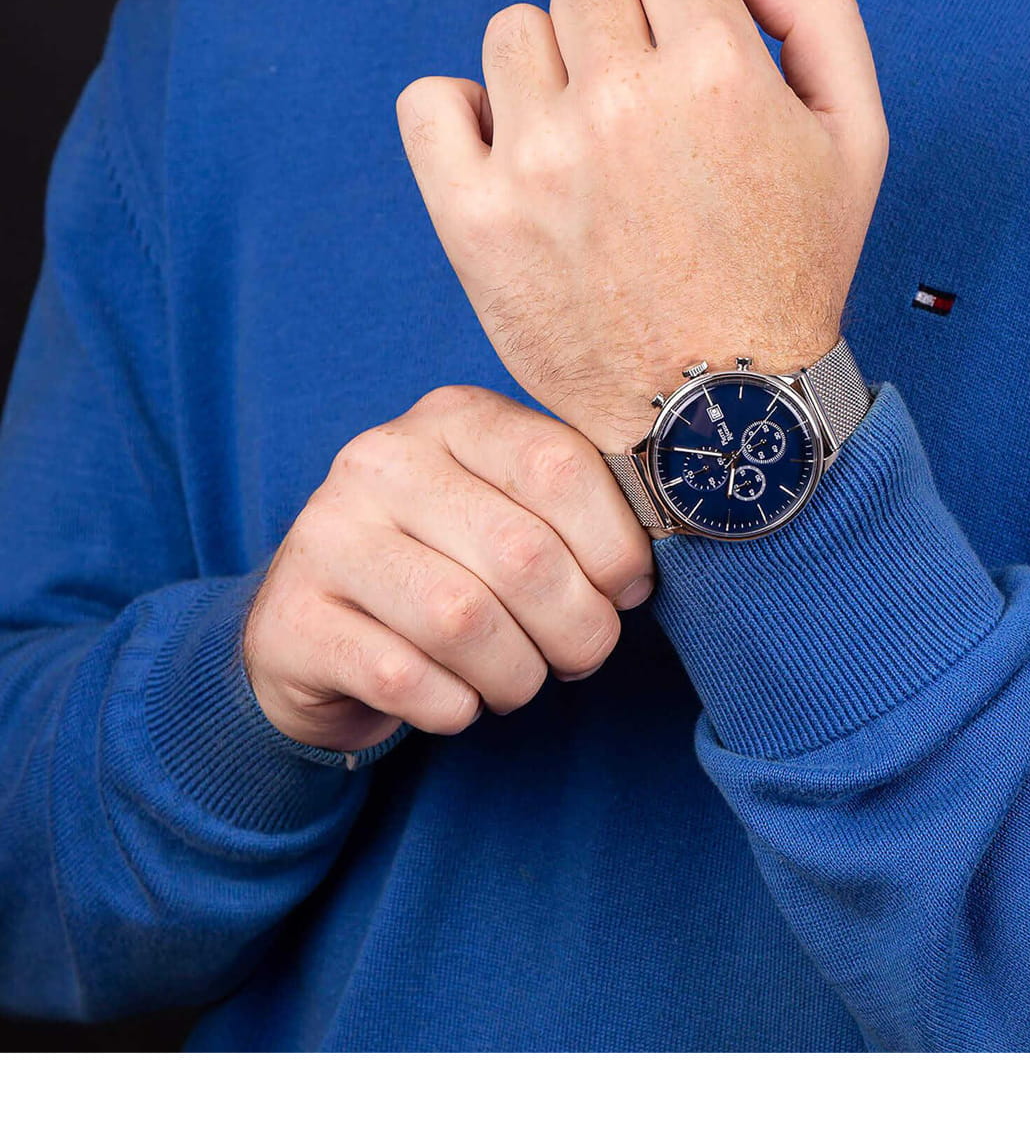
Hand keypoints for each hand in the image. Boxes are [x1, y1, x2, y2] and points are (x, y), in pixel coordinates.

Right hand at [242, 386, 653, 750]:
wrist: (315, 630)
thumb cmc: (444, 565)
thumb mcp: (506, 510)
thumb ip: (574, 513)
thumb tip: (640, 574)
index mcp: (452, 418)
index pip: (558, 466)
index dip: (615, 545)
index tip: (627, 589)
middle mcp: (381, 461)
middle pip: (522, 553)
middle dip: (578, 627)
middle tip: (582, 654)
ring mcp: (326, 535)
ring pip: (463, 620)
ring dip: (517, 675)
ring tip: (519, 681)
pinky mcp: (293, 618)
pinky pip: (405, 678)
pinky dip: (454, 706)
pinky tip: (457, 701)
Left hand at [397, 0, 886, 450]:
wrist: (720, 413)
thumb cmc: (790, 273)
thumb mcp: (855, 141)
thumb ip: (819, 17)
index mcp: (717, 71)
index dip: (685, 13)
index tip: (690, 78)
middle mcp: (620, 105)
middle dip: (618, 38)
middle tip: (640, 122)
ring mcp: (538, 161)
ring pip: (511, 32)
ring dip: (547, 74)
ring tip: (582, 148)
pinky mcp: (474, 219)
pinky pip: (429, 102)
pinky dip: (460, 116)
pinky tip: (510, 156)